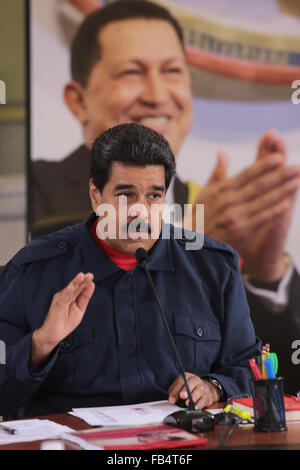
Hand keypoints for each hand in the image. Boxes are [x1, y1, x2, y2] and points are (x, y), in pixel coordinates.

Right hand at [30, 272, 94, 369]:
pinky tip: (71, 287)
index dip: (85, 282)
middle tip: (89, 275)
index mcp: (71, 296)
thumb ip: (84, 297)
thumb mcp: (79, 309)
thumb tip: (91, 285)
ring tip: (81, 276)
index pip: (80, 287)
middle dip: (82, 280)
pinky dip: (67, 292)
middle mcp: (65, 296)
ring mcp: (60, 300)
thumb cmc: (65, 322)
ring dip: (75, 283)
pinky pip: (62, 298)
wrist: (53, 335)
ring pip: (69, 290)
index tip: (91, 276)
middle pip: (75, 287)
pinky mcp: (56, 306)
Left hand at [168, 373, 220, 408]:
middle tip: (181, 396)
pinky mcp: (208, 396)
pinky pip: (204, 400)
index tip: (171, 399)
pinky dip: (199, 404)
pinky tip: (195, 407)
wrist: (206, 389)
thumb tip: (171, 400)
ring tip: (187, 403)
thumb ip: (175, 392)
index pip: (181, 381)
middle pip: (191, 383)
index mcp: (187, 376)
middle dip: (185, 390)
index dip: (175, 390)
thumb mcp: (181, 387)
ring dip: (192, 397)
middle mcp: (195, 380)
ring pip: (198, 391)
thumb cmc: (191, 389)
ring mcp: (203, 387)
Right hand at [192, 131, 299, 281]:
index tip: (280, 157)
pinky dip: (273, 212)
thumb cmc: (200, 217)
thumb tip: (222, 152)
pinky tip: (286, 204)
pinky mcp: (239, 232)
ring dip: (282, 191)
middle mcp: (228, 201)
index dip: (264, 165)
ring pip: (263, 201)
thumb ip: (217, 173)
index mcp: (221, 189)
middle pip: (258, 185)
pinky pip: (260, 219)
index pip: (247, 174)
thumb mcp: (205, 193)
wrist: (192, 245)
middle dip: (280, 175)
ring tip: (297, 181)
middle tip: (296, 167)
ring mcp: (234, 216)